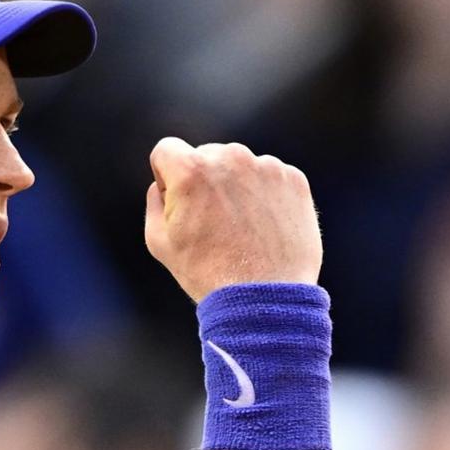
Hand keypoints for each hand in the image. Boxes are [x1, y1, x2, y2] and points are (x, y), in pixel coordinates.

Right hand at [145, 137, 322, 301]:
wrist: (265, 299)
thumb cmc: (207, 273)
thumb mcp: (159, 241)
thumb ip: (155, 202)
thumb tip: (162, 185)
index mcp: (191, 169)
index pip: (167, 150)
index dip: (166, 175)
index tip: (177, 199)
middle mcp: (230, 157)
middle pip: (206, 156)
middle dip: (204, 181)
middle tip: (212, 222)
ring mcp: (266, 167)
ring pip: (240, 167)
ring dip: (236, 188)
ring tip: (241, 229)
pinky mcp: (294, 180)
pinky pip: (270, 178)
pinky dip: (265, 197)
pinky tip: (263, 228)